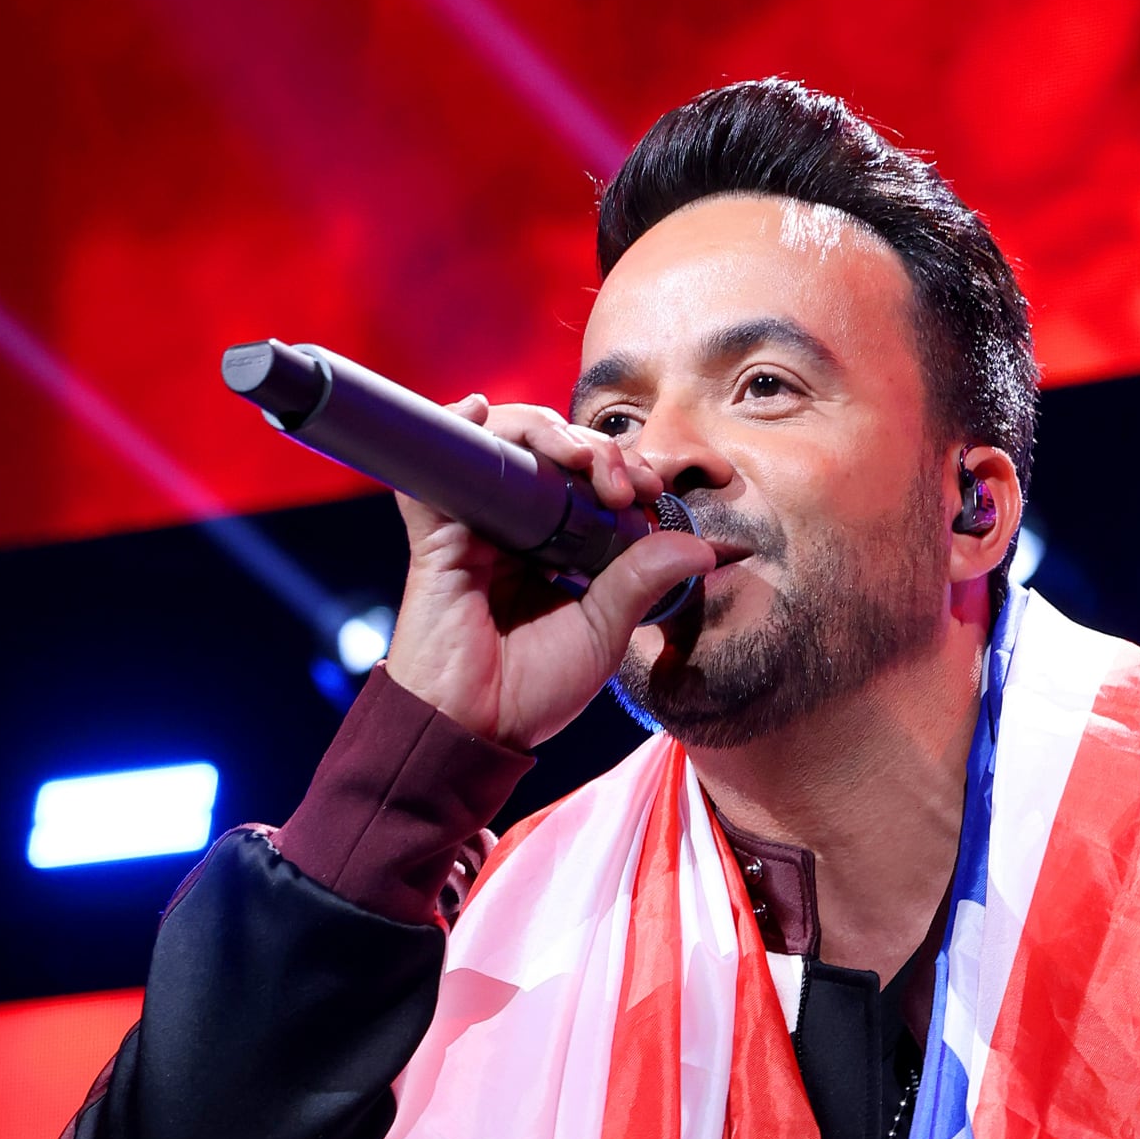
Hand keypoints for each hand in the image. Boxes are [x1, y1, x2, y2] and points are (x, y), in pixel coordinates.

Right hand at [380, 396, 713, 749]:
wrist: (473, 728)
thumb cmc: (532, 690)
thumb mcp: (604, 631)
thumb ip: (644, 581)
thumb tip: (703, 547)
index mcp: (554, 545)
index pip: (588, 479)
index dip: (622, 467)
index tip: (653, 487)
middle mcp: (513, 525)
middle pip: (549, 449)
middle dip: (595, 448)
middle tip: (623, 484)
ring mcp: (473, 522)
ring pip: (503, 441)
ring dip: (544, 431)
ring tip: (578, 458)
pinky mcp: (436, 530)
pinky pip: (436, 461)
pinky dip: (452, 426)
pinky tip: (476, 411)